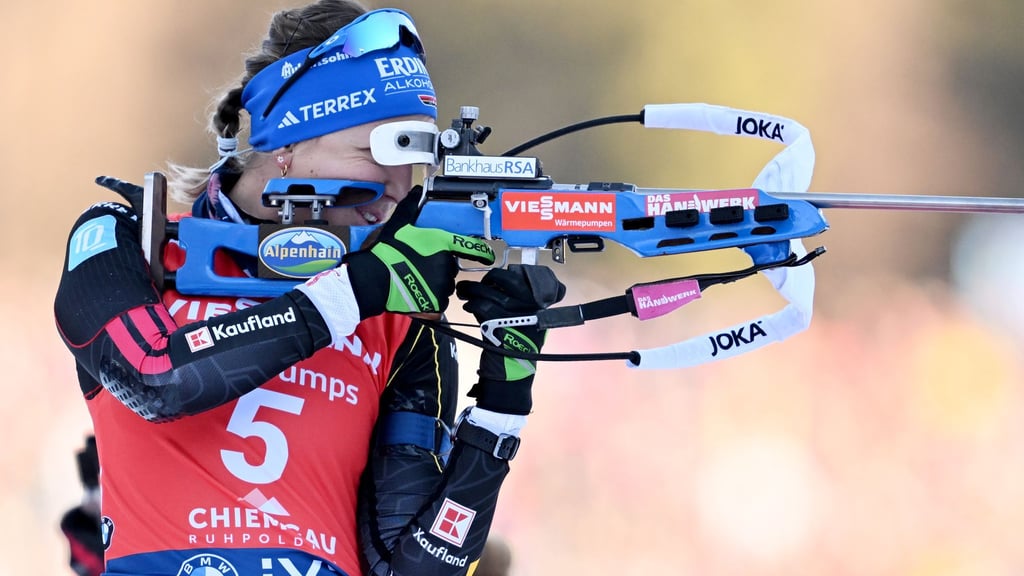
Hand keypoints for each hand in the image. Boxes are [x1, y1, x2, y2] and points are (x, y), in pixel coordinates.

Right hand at [344, 186, 494, 317]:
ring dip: (434, 284)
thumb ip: (410, 207)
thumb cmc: (386, 252)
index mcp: (442, 245)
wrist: (374, 279)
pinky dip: (429, 300)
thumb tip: (416, 191)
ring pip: (444, 286)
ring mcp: (442, 286)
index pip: (471, 248)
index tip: (487, 256)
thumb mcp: (398, 225)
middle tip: (419, 266)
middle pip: (450, 269)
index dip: (482, 253)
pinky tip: (414, 292)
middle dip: (439, 268)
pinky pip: (438, 302)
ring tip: (414, 280)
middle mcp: (446, 266)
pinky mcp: (435, 304)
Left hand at [456, 264, 565, 414]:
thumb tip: (502, 280)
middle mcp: (531, 304)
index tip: (505, 274)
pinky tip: (468, 305)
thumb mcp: (530, 320)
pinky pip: (480, 304)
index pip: (531, 275)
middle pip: (507, 278)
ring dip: (472, 289)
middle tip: (482, 283)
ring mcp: (515, 312)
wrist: (513, 372)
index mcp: (541, 303)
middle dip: (491, 278)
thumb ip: (523, 300)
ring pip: (489, 290)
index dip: (513, 272)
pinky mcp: (498, 320)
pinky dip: (470, 303)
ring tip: (464, 291)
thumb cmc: (520, 345)